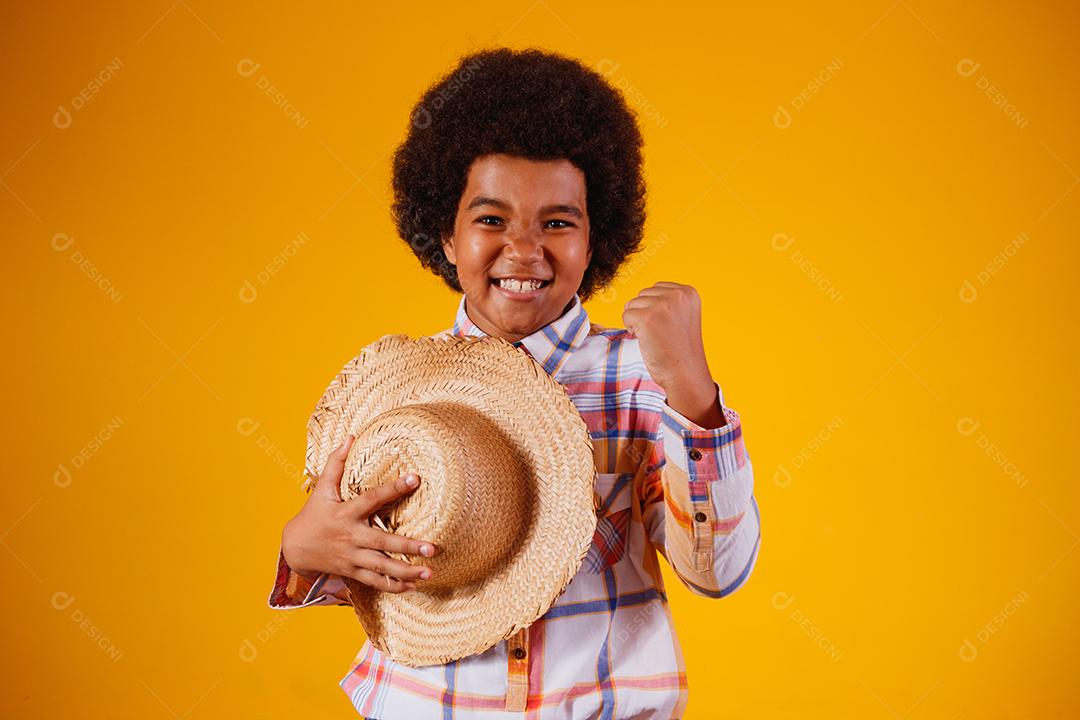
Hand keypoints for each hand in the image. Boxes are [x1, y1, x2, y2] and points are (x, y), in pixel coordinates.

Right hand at [282, 434, 438, 593]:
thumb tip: (350, 436)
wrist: (294, 549)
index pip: (374, 497)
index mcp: (346, 512)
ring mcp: (352, 557)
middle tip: (432, 548)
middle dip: (408, 546)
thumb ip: (336, 462)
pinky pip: (375, 582)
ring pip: (382, 567)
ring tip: (429, 573)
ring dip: (406, 572)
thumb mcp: (321, 488)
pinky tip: (413, 586)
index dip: (394, 487)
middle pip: (383, 542)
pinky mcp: (352, 571)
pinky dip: (393, 586)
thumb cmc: (313, 514)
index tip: (416, 478)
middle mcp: (351, 536)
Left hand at [622, 281, 725, 428]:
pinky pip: (626, 316)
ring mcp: (662, 305)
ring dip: (637, 322)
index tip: (667, 326)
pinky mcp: (647, 318)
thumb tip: (637, 298)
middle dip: (644, 313)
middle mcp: (678, 295)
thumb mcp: (681, 316)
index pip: (656, 288)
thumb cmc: (680, 350)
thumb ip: (667, 302)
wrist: (685, 374)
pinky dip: (631, 329)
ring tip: (654, 337)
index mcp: (688, 292)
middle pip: (643, 294)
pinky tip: (646, 340)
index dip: (655, 309)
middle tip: (660, 334)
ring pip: (632, 304)